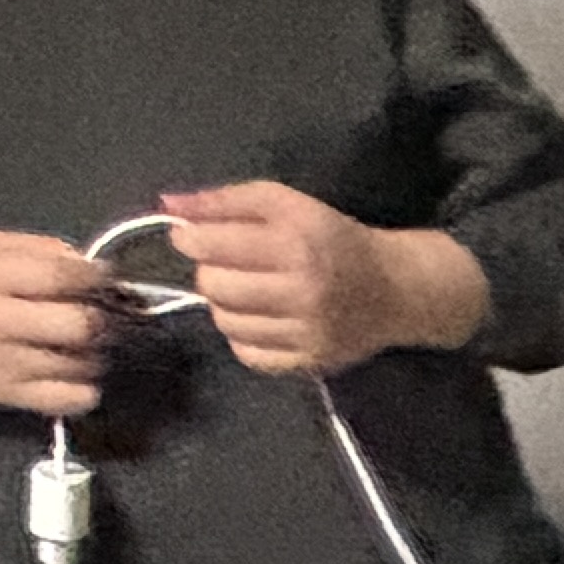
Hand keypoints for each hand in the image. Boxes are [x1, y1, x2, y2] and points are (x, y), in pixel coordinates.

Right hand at [0, 230, 109, 416]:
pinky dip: (84, 389)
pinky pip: (71, 399)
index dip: (93, 277)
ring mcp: (4, 362)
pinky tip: (72, 374)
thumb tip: (85, 263)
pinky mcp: (8, 394)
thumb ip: (35, 249)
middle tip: (91, 316)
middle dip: (96, 319)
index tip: (103, 277)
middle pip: (80, 325)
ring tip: (74, 344)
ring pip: (82, 363)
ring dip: (91, 353)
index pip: (60, 277)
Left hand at [153, 180, 478, 378]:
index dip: (190, 240)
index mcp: (295, 244)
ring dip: (226, 305)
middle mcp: (302, 291)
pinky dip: (244, 336)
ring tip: (246, 293)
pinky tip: (259, 320)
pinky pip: (249, 355)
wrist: (395, 290)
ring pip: (226, 323)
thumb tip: (167, 206)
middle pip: (213, 287)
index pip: (209, 246)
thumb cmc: (333, 238)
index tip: (195, 237)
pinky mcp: (311, 362)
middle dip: (210, 273)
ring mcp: (308, 333)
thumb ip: (225, 200)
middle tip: (229, 266)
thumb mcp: (285, 203)